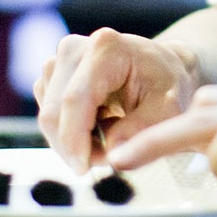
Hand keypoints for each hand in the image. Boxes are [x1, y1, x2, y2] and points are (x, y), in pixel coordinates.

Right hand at [34, 28, 201, 173]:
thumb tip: (113, 157)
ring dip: (73, 142)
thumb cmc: (166, 87)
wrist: (161, 69)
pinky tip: (97, 129)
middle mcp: (75, 48)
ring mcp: (60, 60)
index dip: (73, 139)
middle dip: (75, 146)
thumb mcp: (168, 110)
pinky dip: (69, 132)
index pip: (75, 100)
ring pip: (48, 117)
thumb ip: (141, 132)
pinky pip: (49, 115)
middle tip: (108, 159)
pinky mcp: (53, 74)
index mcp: (107, 48)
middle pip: (53, 112)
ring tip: (110, 140)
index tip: (83, 169)